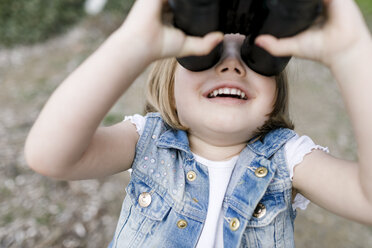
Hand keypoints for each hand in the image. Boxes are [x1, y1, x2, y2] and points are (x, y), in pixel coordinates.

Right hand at [117, 0, 223, 60]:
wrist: (143, 44)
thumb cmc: (160, 47)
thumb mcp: (187, 46)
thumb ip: (204, 43)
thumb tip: (221, 36)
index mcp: (168, 14)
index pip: (184, 4)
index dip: (195, 5)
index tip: (211, 4)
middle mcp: (162, 4)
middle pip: (182, 1)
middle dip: (194, 1)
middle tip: (212, 0)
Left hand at [255, 0, 371, 66]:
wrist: (341, 51)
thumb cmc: (320, 49)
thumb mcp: (293, 46)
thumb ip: (275, 45)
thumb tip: (257, 41)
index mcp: (308, 10)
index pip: (294, 1)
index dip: (285, 1)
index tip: (272, 1)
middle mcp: (318, 2)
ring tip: (293, 3)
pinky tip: (304, 1)